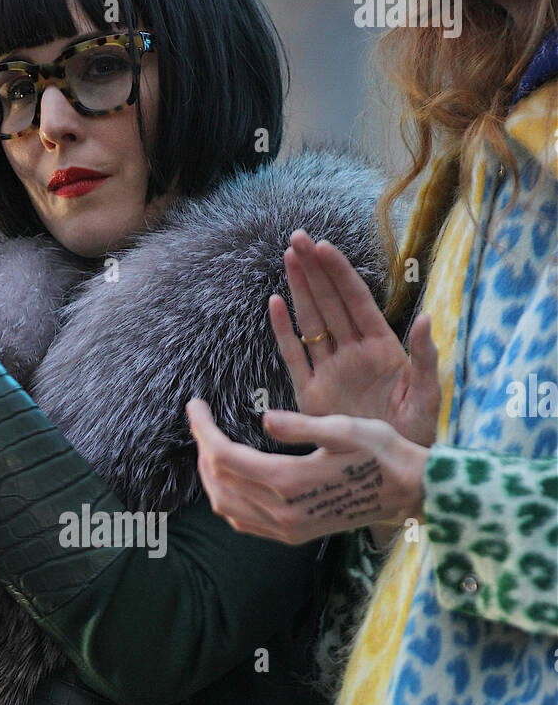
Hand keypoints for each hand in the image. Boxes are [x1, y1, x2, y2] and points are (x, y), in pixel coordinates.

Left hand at [186, 399, 428, 545]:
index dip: (202, 429)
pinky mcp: (292, 535)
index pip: (224, 456)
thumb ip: (301, 425)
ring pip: (225, 505)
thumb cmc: (382, 453)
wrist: (409, 493)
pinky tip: (228, 479)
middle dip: (202, 449)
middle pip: (218, 481)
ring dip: (210, 475)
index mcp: (289, 480)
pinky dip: (226, 499)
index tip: (194, 404)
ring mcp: (285, 528)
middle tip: (200, 420)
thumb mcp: (345, 429)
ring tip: (209, 445)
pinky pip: (242, 522)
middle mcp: (281, 511)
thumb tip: (264, 417)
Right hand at [269, 230, 440, 447]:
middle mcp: (352, 353)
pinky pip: (295, 357)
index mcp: (380, 348)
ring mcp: (330, 371)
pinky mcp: (312, 394)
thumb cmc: (416, 431)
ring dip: (299, 290)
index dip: (340, 274)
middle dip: (314, 270)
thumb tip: (428, 318)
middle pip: (329, 303)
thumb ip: (425, 356)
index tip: (325, 247)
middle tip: (297, 238)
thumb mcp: (427, 394)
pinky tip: (276, 304)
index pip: (356, 301)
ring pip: (311, 322)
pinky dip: (284, 331)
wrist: (392, 466)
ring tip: (288, 257)